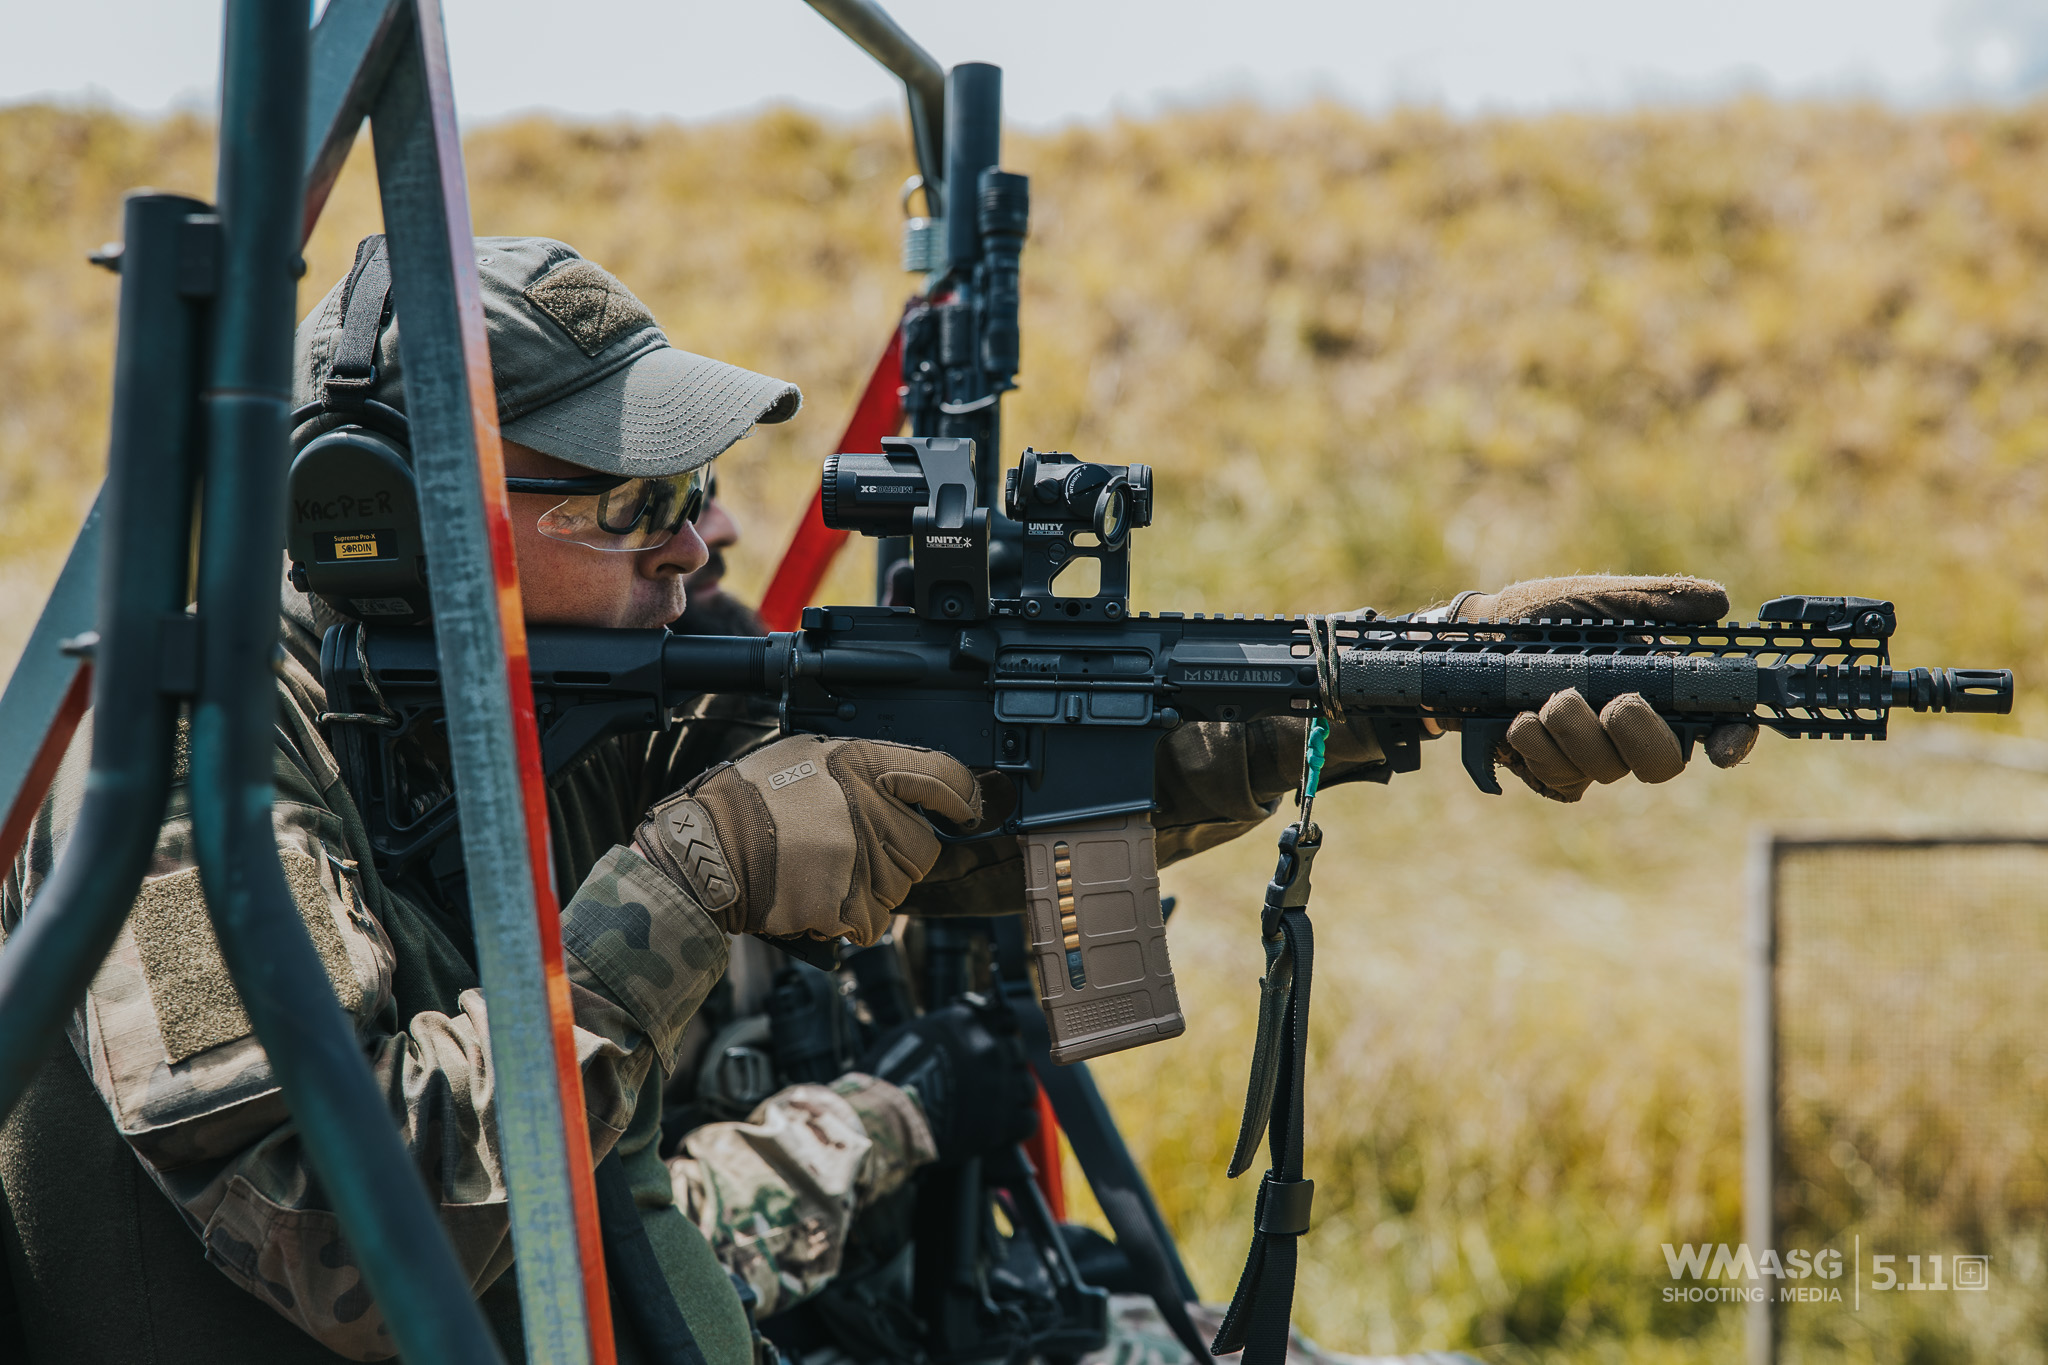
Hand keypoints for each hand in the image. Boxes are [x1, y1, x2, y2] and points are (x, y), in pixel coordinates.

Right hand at [635, 736, 980, 945]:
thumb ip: (860, 769)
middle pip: (924, 847)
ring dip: (873, 890)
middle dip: (898, 855)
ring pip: (901, 888)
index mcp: (860, 765)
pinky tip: (818, 899)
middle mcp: (869, 809)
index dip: (962, 795)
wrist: (704, 855)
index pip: (941, 774)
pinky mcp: (848, 904)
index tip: (967, 808)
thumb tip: (906, 786)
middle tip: (853, 851)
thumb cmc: (746, 804)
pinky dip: (852, 920)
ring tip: (825, 874)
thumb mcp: (804, 756)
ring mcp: (861, 860)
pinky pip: (875, 923)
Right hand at [860, 995, 1037, 1164]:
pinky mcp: (1002, 1120)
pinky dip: (1017, 1124)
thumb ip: (942, 1032)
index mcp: (965, 1022)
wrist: (886, 1116)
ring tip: (996, 1106)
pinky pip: (1027, 1119)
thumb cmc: (886, 1077)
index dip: (998, 1036)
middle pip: (1016, 1053)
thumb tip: (951, 1039)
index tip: (994, 1046)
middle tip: (990, 1081)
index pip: (1001, 1019)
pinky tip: (1003, 1127)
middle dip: (1006, 1066)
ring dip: (1014, 1095)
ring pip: (1027, 1086)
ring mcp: (999, 1082)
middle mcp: (988, 1047)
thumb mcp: (910, 1035)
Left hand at [1452, 575, 1758, 801]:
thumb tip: (1718, 602)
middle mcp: (1633, 728)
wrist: (1474, 640)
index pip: (1717, 725)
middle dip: (1640, 735)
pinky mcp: (1553, 770)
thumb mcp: (1603, 598)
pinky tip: (1521, 719)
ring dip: (1576, 731)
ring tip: (1551, 696)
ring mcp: (1592, 753)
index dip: (1732, 741)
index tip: (1722, 747)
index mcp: (1661, 686)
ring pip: (1606, 771)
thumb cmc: (1545, 615)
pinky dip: (1540, 748)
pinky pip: (1561, 780)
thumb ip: (1657, 601)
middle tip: (1616, 703)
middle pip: (1663, 764)